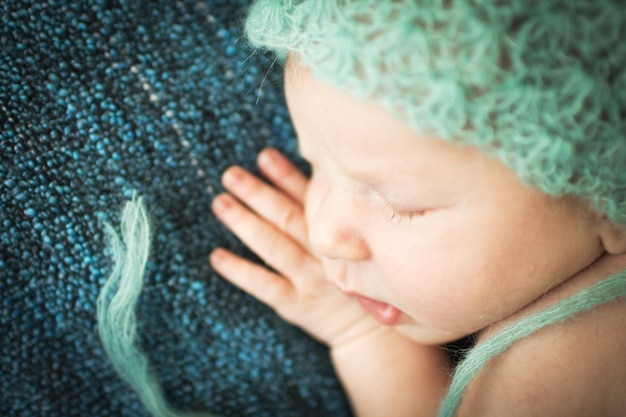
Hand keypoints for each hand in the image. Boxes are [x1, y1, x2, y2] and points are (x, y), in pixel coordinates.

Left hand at [209, 148, 381, 346]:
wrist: (373, 333)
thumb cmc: (365, 280)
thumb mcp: (364, 245)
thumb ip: (341, 218)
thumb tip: (320, 176)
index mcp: (341, 234)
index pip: (309, 199)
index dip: (285, 176)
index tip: (264, 156)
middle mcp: (324, 253)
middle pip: (286, 217)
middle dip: (257, 193)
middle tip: (229, 174)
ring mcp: (309, 279)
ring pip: (273, 246)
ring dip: (245, 223)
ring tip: (220, 202)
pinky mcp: (297, 304)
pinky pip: (265, 285)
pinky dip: (240, 270)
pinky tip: (216, 256)